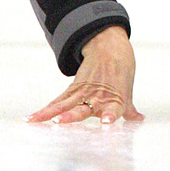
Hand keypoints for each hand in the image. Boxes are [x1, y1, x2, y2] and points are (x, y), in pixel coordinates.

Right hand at [28, 26, 143, 123]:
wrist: (109, 48)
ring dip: (50, 113)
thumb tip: (138, 119)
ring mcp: (82, 93)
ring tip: (38, 120)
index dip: (109, 116)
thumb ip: (128, 109)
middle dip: (71, 116)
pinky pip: (57, 102)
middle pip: (82, 108)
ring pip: (64, 105)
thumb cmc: (120, 71)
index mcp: (114, 99)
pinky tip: (31, 119)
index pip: (113, 110)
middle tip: (60, 121)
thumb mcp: (127, 90)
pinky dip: (44, 111)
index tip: (105, 122)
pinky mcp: (72, 90)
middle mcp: (96, 97)